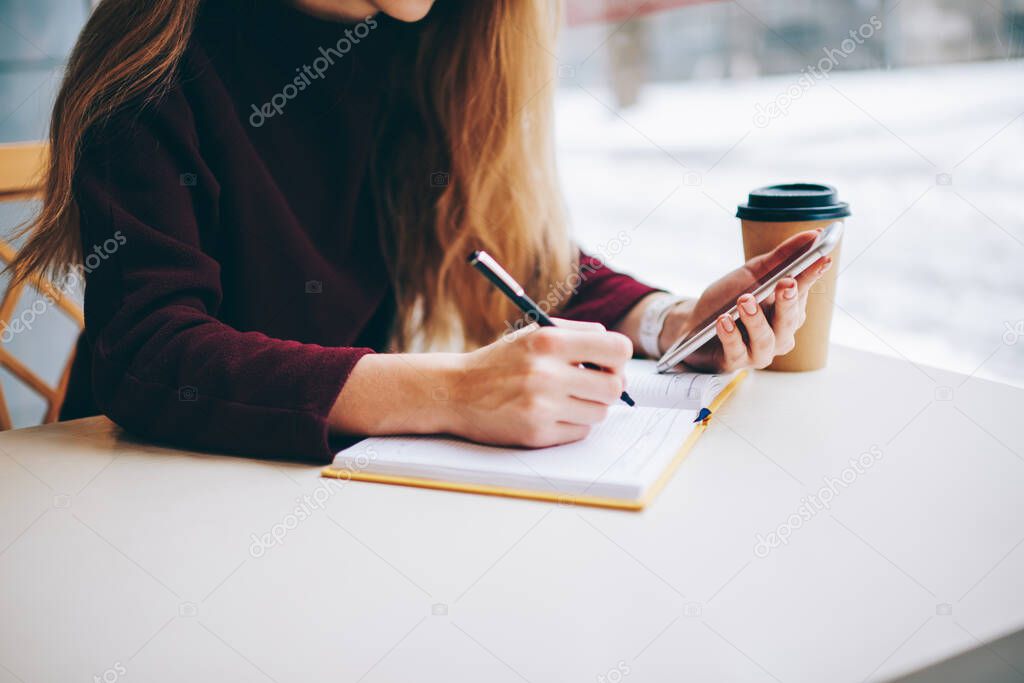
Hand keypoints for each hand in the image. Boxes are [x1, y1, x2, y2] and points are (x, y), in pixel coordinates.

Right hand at [449, 319, 632, 447]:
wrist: (455, 392)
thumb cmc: (499, 362)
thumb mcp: (533, 334)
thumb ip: (576, 334)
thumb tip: (618, 353)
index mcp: (549, 341)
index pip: (617, 349)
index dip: (618, 359)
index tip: (606, 363)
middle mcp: (546, 373)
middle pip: (614, 387)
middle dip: (609, 387)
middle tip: (592, 385)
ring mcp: (542, 407)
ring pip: (600, 413)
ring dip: (590, 407)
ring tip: (566, 398)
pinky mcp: (537, 434)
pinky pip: (580, 432)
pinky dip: (573, 424)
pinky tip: (552, 414)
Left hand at [659, 230, 831, 371]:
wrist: (694, 324)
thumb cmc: (729, 299)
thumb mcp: (753, 273)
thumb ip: (782, 256)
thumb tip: (814, 234)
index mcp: (788, 310)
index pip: (803, 290)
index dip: (813, 275)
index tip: (822, 259)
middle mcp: (780, 334)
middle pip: (789, 320)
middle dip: (789, 302)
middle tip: (786, 283)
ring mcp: (759, 351)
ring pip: (766, 339)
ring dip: (756, 319)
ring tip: (744, 301)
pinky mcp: (735, 361)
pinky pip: (736, 351)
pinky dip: (731, 335)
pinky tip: (724, 321)